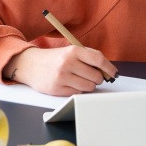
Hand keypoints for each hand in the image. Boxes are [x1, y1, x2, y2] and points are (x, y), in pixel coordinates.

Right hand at [3, 46, 117, 95]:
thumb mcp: (72, 51)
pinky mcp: (56, 89)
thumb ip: (90, 57)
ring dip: (89, 85)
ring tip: (81, 79)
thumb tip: (108, 71)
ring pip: (89, 87)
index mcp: (74, 51)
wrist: (31, 65)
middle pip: (96, 76)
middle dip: (98, 78)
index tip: (114, 74)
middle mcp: (67, 63)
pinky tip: (72, 84)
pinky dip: (78, 90)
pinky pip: (78, 93)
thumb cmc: (56, 58)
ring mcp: (61, 77)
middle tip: (94, 77)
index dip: (109, 68)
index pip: (99, 60)